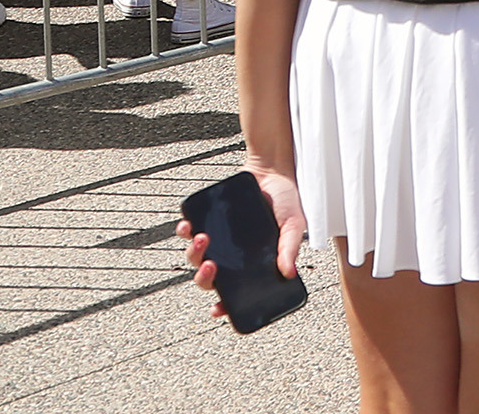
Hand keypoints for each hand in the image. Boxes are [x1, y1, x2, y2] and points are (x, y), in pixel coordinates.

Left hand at [177, 164, 305, 317]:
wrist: (272, 170)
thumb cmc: (285, 200)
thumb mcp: (293, 224)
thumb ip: (289, 247)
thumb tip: (289, 273)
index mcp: (251, 264)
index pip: (235, 291)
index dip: (225, 304)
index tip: (218, 309)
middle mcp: (231, 256)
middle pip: (209, 278)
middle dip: (205, 277)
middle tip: (212, 265)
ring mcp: (218, 240)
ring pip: (196, 258)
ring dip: (194, 253)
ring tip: (203, 238)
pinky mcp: (208, 220)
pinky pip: (188, 233)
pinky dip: (185, 232)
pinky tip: (188, 226)